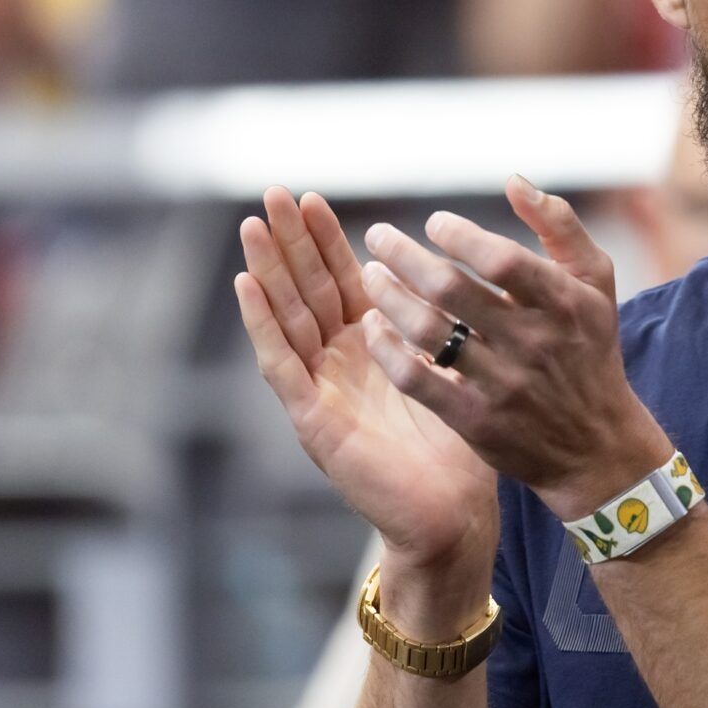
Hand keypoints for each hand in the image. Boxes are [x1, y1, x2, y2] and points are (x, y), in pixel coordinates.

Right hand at [235, 187, 498, 579]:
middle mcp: (340, 365)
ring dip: (268, 271)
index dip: (327, 241)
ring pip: (288, 318)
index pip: (344, 283)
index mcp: (374, 349)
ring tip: (253, 225)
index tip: (314, 198)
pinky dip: (262, 324)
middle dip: (291, 242)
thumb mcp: (453, 370)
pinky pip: (282, 364)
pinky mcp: (313, 420)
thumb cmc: (460, 448)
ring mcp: (321, 390)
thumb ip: (444, 325)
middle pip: (308, 290)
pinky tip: (247, 287)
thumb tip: (455, 272)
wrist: (453, 515)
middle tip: (274, 193)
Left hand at [356, 176, 673, 522]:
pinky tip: (373, 326)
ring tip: (370, 275)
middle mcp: (534, 343)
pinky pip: (416, 379)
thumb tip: (513, 182)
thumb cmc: (589, 349)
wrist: (595, 445)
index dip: (459, 235)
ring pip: (427, 332)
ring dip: (388, 297)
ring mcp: (504, 385)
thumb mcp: (596, 283)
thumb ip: (560, 226)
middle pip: (452, 290)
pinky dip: (387, 349)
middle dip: (404, 255)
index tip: (434, 224)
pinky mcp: (476, 421)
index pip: (501, 259)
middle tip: (378, 237)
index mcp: (564, 303)